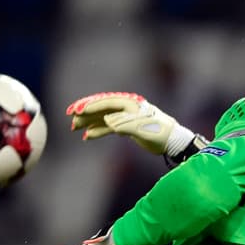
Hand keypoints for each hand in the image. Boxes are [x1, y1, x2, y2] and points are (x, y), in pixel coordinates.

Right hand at [67, 92, 198, 160]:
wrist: (172, 141)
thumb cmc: (159, 132)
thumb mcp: (141, 128)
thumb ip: (123, 124)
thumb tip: (106, 122)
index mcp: (130, 104)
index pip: (106, 102)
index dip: (91, 106)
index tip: (77, 111)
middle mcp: (126, 108)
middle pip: (101, 108)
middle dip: (86, 113)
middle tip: (71, 119)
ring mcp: (125, 117)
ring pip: (102, 117)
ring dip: (89, 123)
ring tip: (74, 128)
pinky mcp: (127, 127)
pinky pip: (108, 127)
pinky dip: (98, 131)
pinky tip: (88, 136)